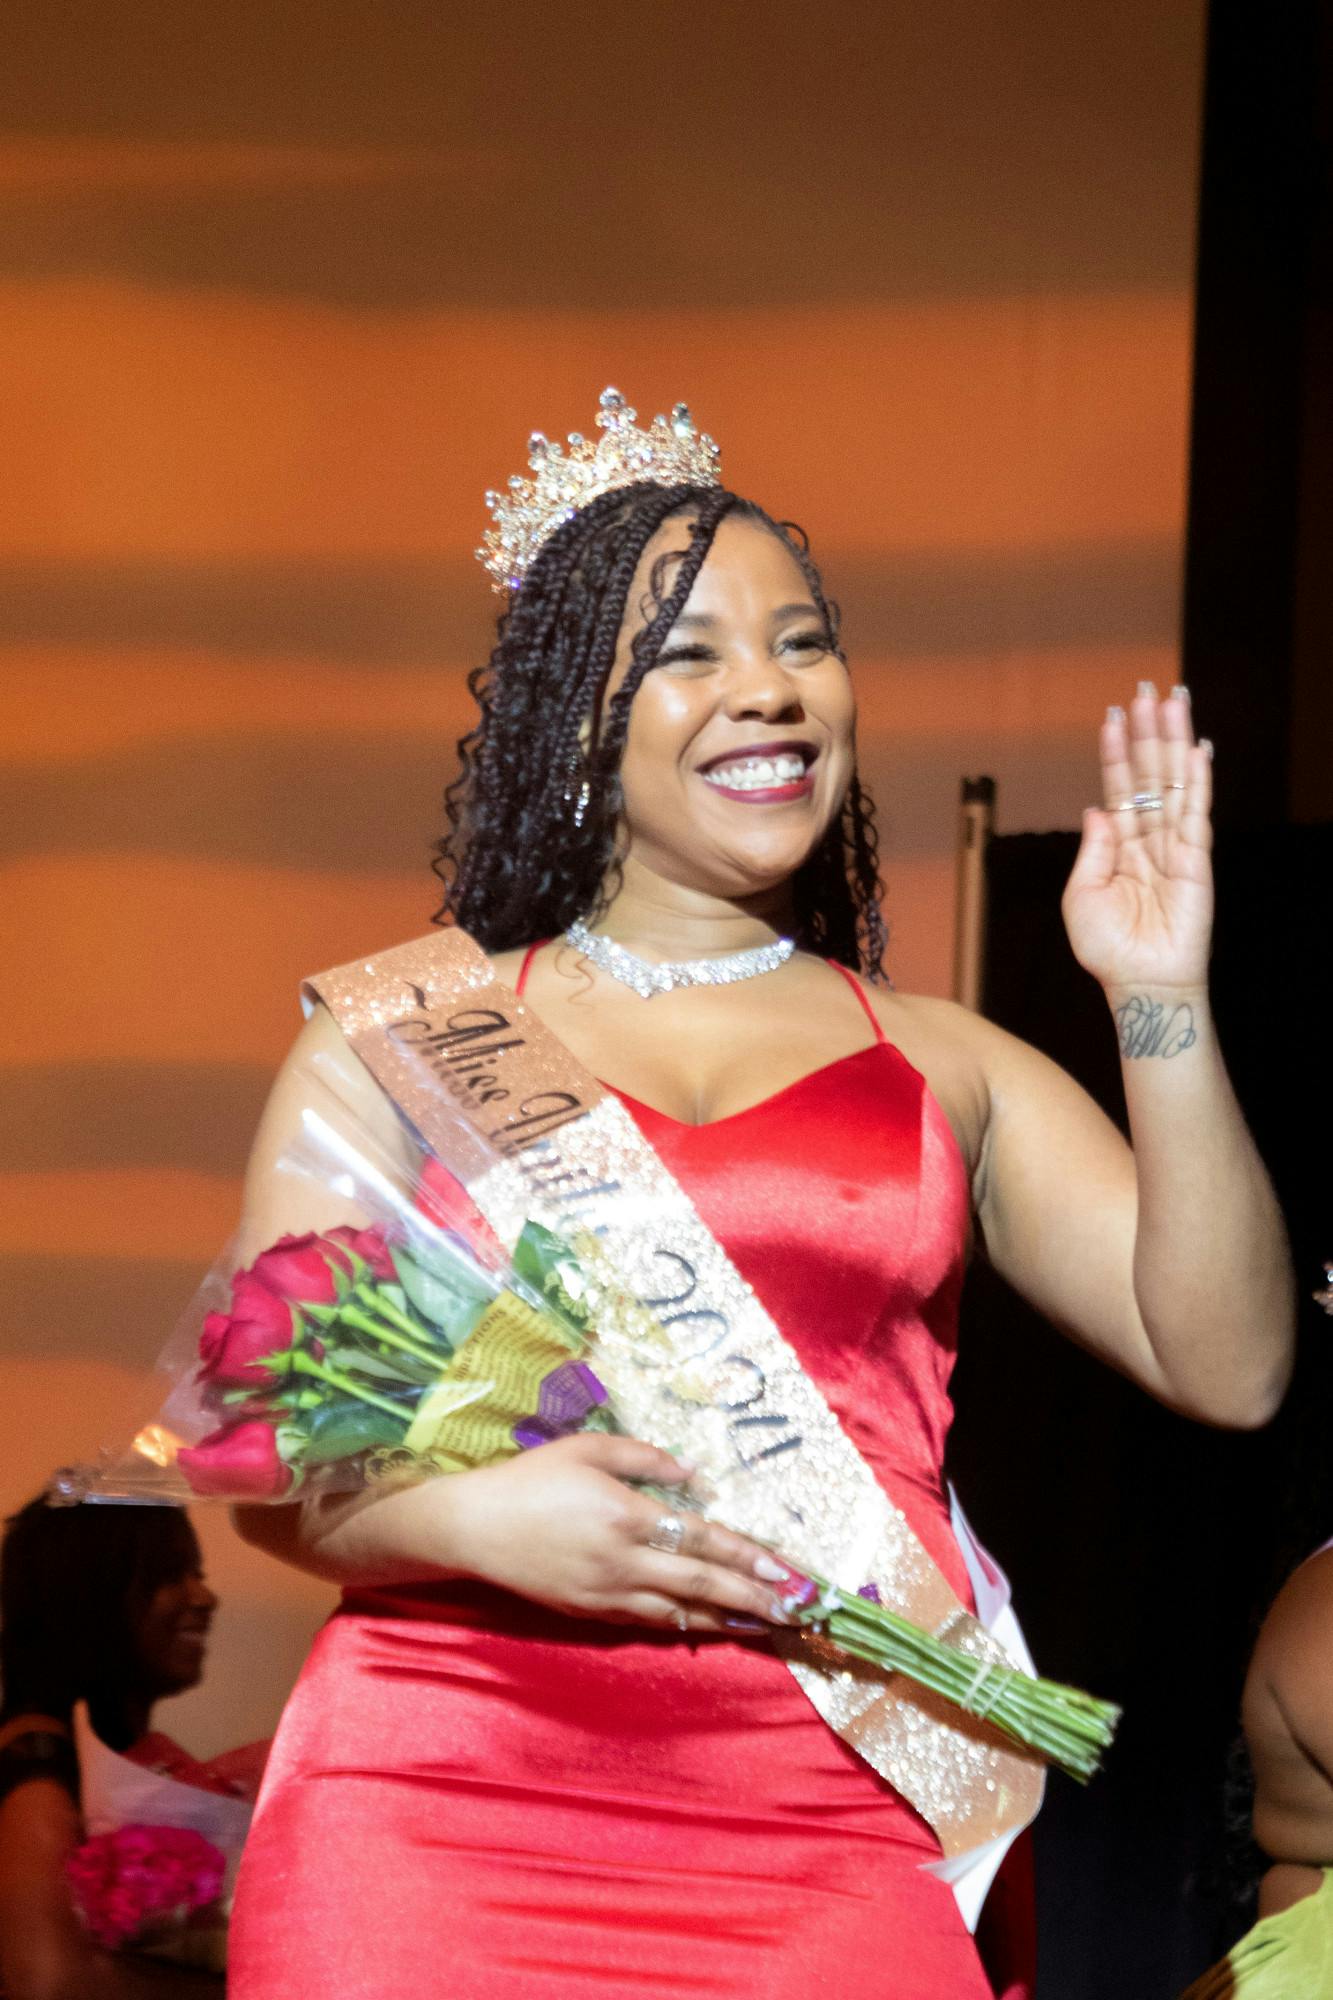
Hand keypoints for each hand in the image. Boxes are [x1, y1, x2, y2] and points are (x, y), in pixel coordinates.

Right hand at [441, 1431, 797, 1633]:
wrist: (474, 1526)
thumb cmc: (532, 1479)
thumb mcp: (587, 1449)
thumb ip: (644, 1458)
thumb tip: (693, 1475)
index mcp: (627, 1515)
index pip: (702, 1540)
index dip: (746, 1557)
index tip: (783, 1569)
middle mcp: (623, 1560)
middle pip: (701, 1585)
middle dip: (751, 1597)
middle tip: (793, 1609)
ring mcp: (607, 1593)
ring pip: (679, 1613)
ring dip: (726, 1620)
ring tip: (763, 1626)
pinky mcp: (590, 1613)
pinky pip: (647, 1623)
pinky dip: (683, 1627)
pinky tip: (707, 1626)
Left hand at [1061, 685, 1213, 994]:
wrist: (1140, 985)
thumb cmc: (1107, 949)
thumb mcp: (1082, 895)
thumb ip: (1092, 849)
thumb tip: (1098, 806)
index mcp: (1118, 848)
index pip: (1119, 788)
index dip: (1116, 752)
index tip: (1114, 716)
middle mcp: (1148, 841)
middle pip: (1150, 775)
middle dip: (1148, 733)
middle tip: (1147, 690)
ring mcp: (1174, 849)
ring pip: (1175, 784)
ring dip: (1173, 742)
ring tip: (1173, 702)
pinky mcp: (1196, 862)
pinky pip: (1197, 814)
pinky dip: (1198, 782)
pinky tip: (1198, 751)